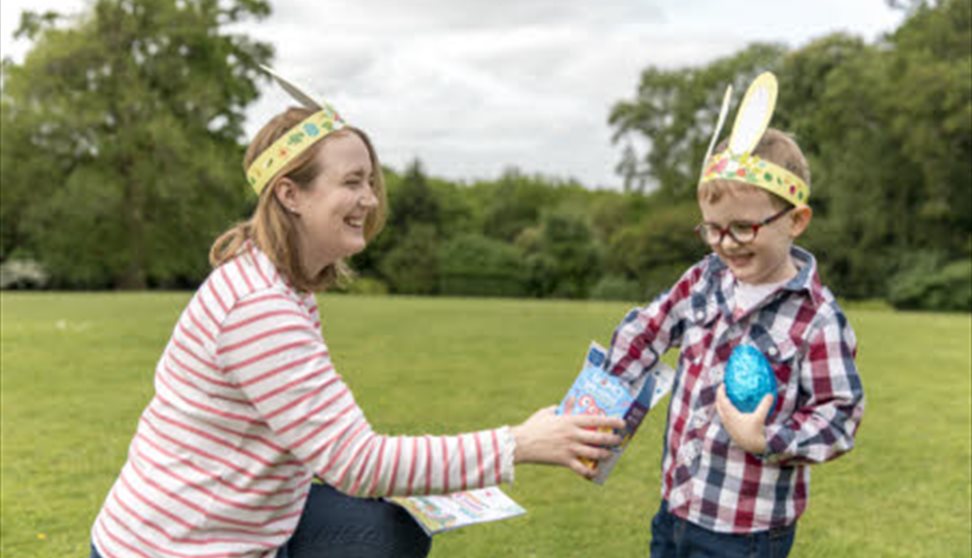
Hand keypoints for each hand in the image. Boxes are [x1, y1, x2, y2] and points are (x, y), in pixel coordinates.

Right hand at [510, 406, 625, 478]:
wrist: (521, 443)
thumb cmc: (533, 427)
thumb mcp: (547, 413)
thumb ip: (560, 407)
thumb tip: (569, 400)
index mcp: (570, 421)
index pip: (596, 420)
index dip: (611, 422)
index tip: (622, 422)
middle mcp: (573, 434)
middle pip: (599, 438)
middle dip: (612, 440)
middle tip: (619, 440)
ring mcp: (570, 448)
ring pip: (594, 453)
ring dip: (605, 454)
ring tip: (610, 454)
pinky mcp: (564, 461)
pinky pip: (581, 469)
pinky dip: (590, 471)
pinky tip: (594, 472)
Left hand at [715, 385, 771, 453]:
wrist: (753, 448)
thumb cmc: (756, 433)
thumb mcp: (760, 417)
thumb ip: (765, 405)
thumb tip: (770, 394)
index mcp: (730, 415)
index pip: (721, 400)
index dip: (720, 391)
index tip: (723, 384)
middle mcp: (726, 420)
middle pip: (718, 405)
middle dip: (719, 396)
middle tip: (724, 389)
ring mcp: (727, 426)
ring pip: (720, 412)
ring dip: (722, 404)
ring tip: (728, 398)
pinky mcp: (730, 430)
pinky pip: (724, 417)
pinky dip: (726, 411)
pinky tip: (734, 410)